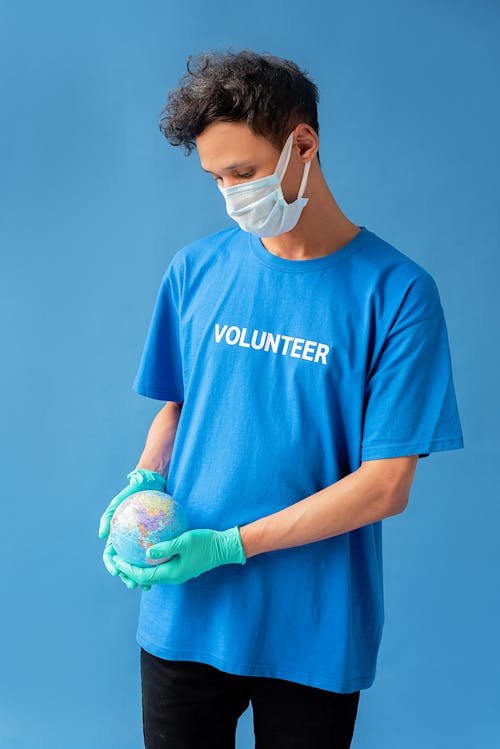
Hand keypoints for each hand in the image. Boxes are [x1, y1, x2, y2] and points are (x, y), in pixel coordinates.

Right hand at [98, 468, 165, 589]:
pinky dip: (159, 562)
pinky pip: (158, 552)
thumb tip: (101, 536)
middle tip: (133, 584)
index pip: (111, 555)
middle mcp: (130, 542)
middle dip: (128, 577)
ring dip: (143, 576)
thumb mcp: (118, 501)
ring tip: (148, 585)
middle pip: (126, 564)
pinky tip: (165, 569)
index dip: (112, 565)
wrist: (151, 484)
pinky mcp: (157, 538)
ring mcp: (144, 541)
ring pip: (142, 563)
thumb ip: (108, 516)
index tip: (116, 572)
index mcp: (118, 536)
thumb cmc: (132, 492)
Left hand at [112, 526, 246, 586]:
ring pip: (152, 574)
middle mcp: (172, 577)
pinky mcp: (180, 567)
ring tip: (127, 557)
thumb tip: (146, 553)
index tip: (116, 561)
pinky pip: (159, 568)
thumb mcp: (184, 541)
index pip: (144, 576)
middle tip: (117, 560)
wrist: (223, 548)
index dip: (128, 570)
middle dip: (129, 571)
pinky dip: (149, 563)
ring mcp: (176, 573)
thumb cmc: (205, 543)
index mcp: (172, 574)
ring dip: (138, 568)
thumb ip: (165, 547)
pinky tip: (145, 552)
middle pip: (145, 578)